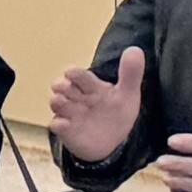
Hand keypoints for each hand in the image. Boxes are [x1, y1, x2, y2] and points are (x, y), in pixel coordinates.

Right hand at [50, 48, 145, 167]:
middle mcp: (76, 98)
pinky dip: (59, 124)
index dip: (73, 73)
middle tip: (65, 88)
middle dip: (61, 85)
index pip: (77, 74)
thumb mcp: (128, 94)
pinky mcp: (66, 130)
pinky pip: (56, 125)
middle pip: (61, 86)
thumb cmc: (116, 113)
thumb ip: (131, 73)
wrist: (113, 142)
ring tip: (67, 104)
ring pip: (56, 102)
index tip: (71, 73)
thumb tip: (135, 49)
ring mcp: (69, 113)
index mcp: (90, 87)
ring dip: (58, 101)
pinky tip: (66, 124)